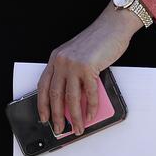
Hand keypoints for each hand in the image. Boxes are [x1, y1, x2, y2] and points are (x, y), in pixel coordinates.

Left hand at [37, 3, 142, 136]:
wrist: (112, 26)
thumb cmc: (98, 41)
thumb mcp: (77, 56)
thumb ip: (72, 74)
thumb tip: (74, 100)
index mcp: (56, 58)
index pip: (43, 85)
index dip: (42, 104)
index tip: (44, 117)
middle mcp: (62, 60)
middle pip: (55, 95)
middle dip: (57, 116)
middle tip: (60, 128)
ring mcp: (74, 64)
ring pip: (71, 98)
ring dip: (75, 116)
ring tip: (78, 127)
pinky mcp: (88, 67)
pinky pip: (89, 93)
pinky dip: (91, 107)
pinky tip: (91, 114)